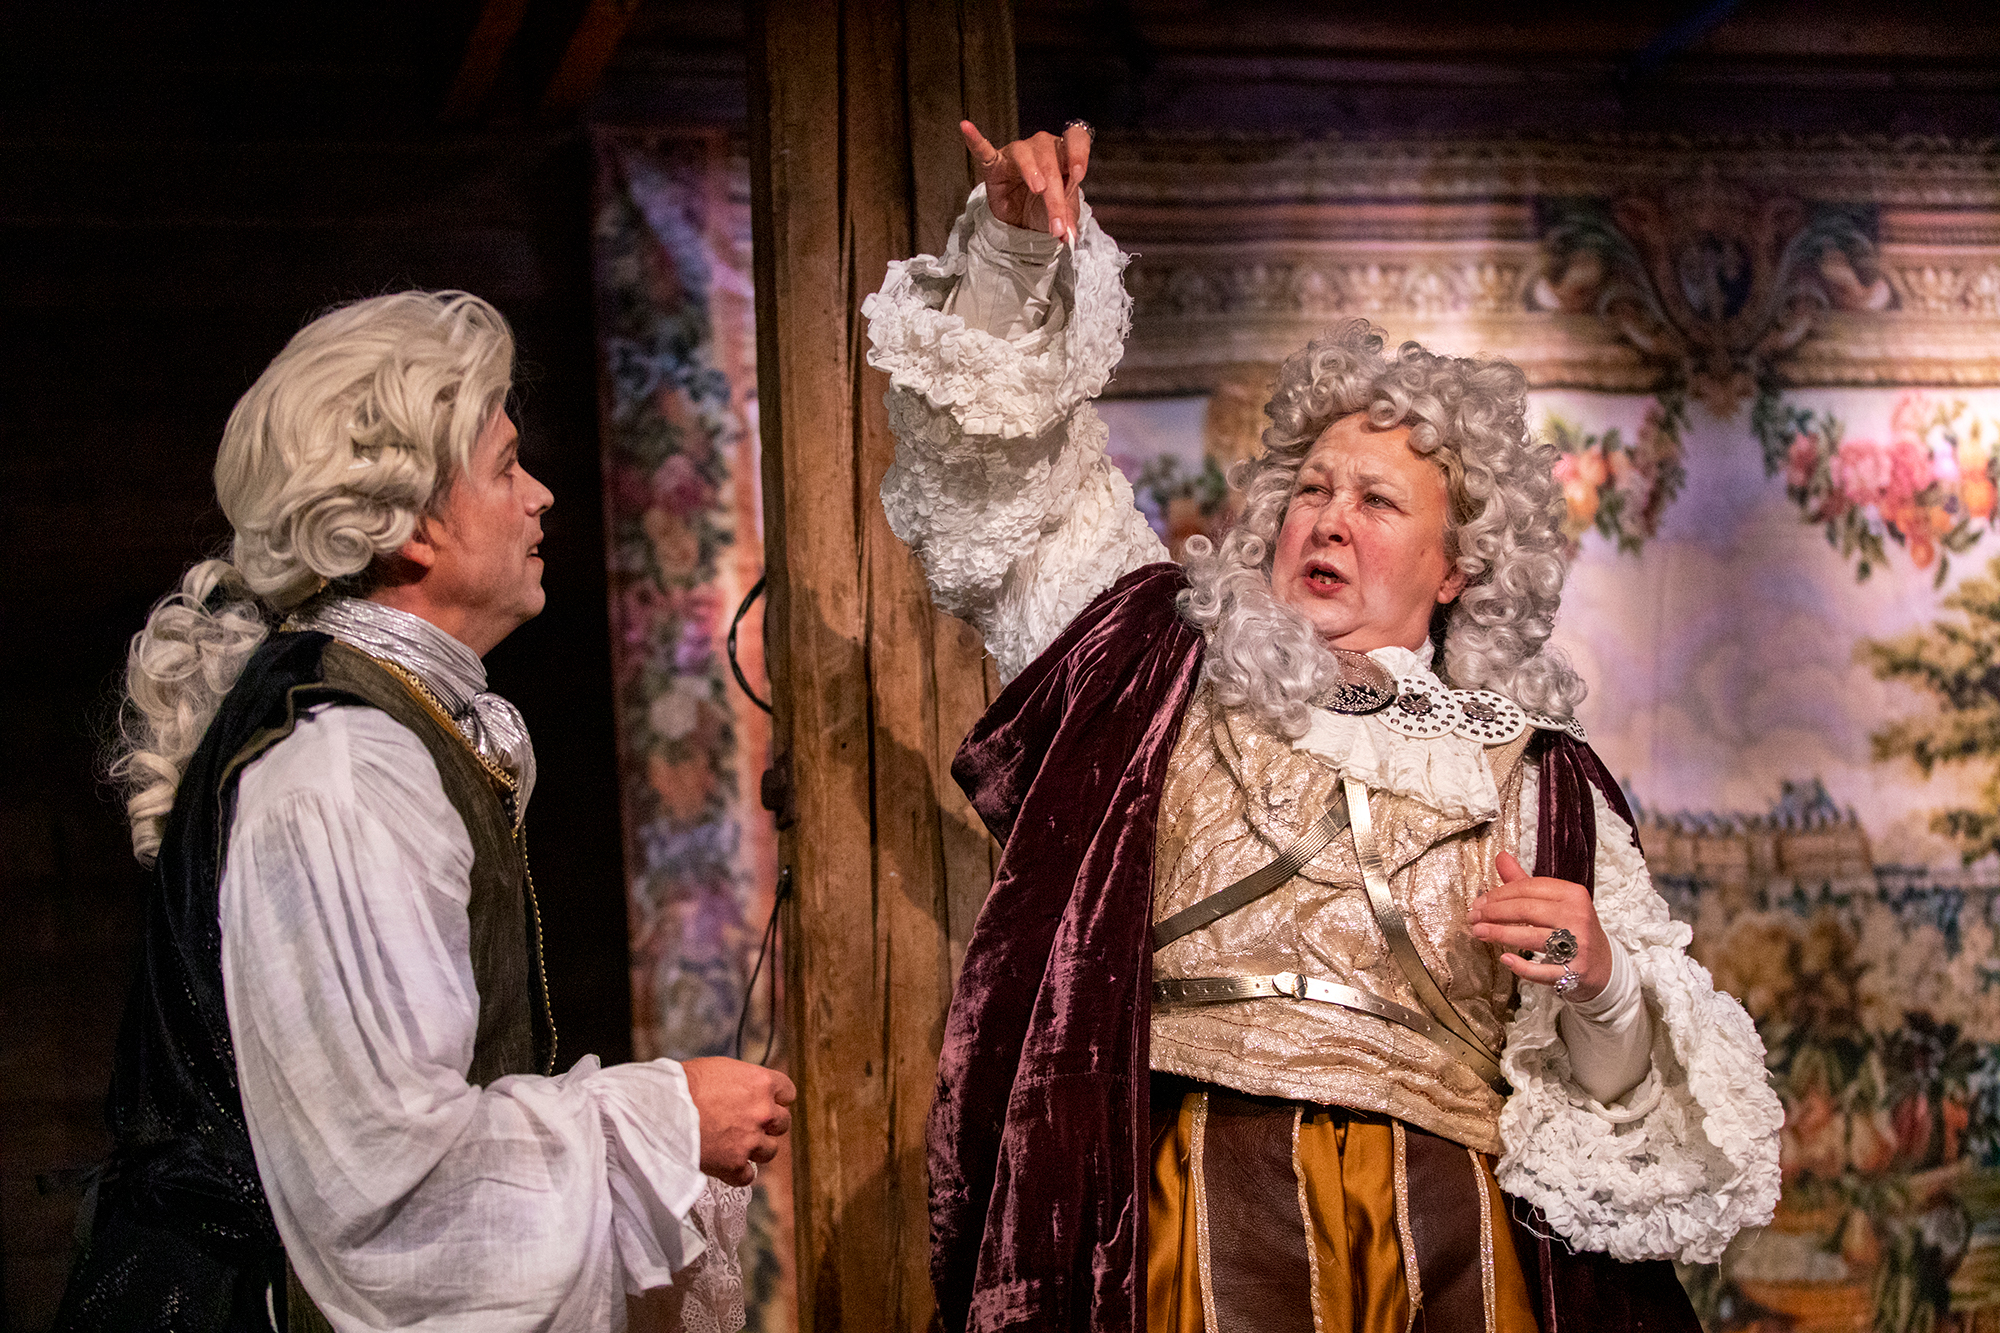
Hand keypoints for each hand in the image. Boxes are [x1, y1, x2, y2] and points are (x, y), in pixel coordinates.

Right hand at [682, 1057, 795, 1186]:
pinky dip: (738, 1173)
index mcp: (761, 1083)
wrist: (661, 1109)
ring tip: (736, 1146)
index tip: (767, 1102)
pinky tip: (726, 1166)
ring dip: (756, 1149)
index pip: (788, 1092)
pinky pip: (747, 1176)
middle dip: (768, 1124)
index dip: (776, 1098)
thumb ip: (741, 1081)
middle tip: (748, 1125)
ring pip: (770, 1151)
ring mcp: (751, 1140)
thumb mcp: (719, 1069)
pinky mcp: (734, 1165)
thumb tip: (744, 1089)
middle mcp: (762, 1112)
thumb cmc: (683, 1084)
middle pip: (782, 1122)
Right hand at [959, 120, 1091, 243]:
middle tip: (1057, 223)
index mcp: (1064, 154)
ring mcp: (1017, 154)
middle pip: (1051, 161)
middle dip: (1056, 195)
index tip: (1078, 174)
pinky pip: (984, 150)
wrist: (1022, 222)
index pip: (1075, 139)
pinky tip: (966, 127)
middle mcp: (1042, 147)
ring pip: (1025, 154)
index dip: (1078, 153)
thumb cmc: (1044, 208)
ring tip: (1038, 189)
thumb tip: (1069, 236)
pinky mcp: (994, 164)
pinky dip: (976, 140)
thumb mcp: (1062, 214)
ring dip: (1032, 171)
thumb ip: (1068, 220)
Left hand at [1466, 852, 1612, 1002]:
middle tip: (1473, 918)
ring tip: (1478, 933)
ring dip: (1499, 934)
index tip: (1478, 902)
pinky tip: (1505, 959)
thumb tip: (1500, 857)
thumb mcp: (1555, 901)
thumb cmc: (1572, 928)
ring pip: (1530, 937)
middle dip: (1494, 913)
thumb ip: (1525, 882)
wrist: (1604, 965)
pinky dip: (1521, 966)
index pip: (1527, 888)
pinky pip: (1542, 970)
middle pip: (1525, 910)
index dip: (1498, 894)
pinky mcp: (1574, 971)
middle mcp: (1577, 916)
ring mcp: (1578, 945)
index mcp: (1572, 894)